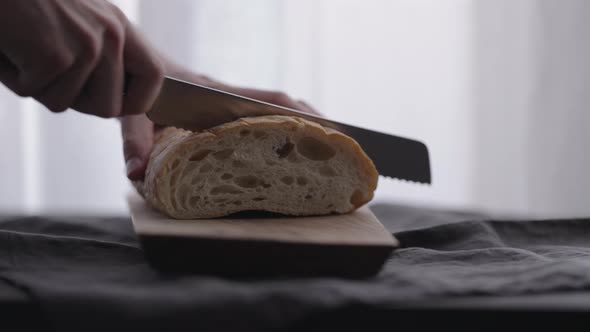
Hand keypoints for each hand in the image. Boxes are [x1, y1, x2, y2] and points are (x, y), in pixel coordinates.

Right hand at [0, 0, 163, 116]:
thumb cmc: (26, 1)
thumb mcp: (78, 19)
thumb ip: (100, 52)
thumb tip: (111, 101)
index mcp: (119, 26)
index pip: (155, 76)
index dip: (138, 101)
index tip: (118, 105)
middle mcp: (110, 35)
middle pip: (108, 108)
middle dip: (75, 102)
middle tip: (48, 72)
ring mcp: (86, 46)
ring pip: (66, 103)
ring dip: (38, 86)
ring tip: (25, 48)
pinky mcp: (55, 55)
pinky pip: (35, 92)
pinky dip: (14, 76)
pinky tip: (10, 45)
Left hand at [121, 59, 319, 179]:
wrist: (131, 61)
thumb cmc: (136, 88)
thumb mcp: (133, 114)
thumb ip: (135, 140)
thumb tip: (136, 174)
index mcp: (215, 94)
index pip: (266, 100)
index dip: (297, 114)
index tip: (324, 130)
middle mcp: (228, 95)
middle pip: (282, 102)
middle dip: (313, 120)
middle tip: (342, 144)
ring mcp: (229, 99)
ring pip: (275, 107)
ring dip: (301, 122)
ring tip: (328, 146)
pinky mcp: (224, 106)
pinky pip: (261, 113)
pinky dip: (282, 125)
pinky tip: (290, 145)